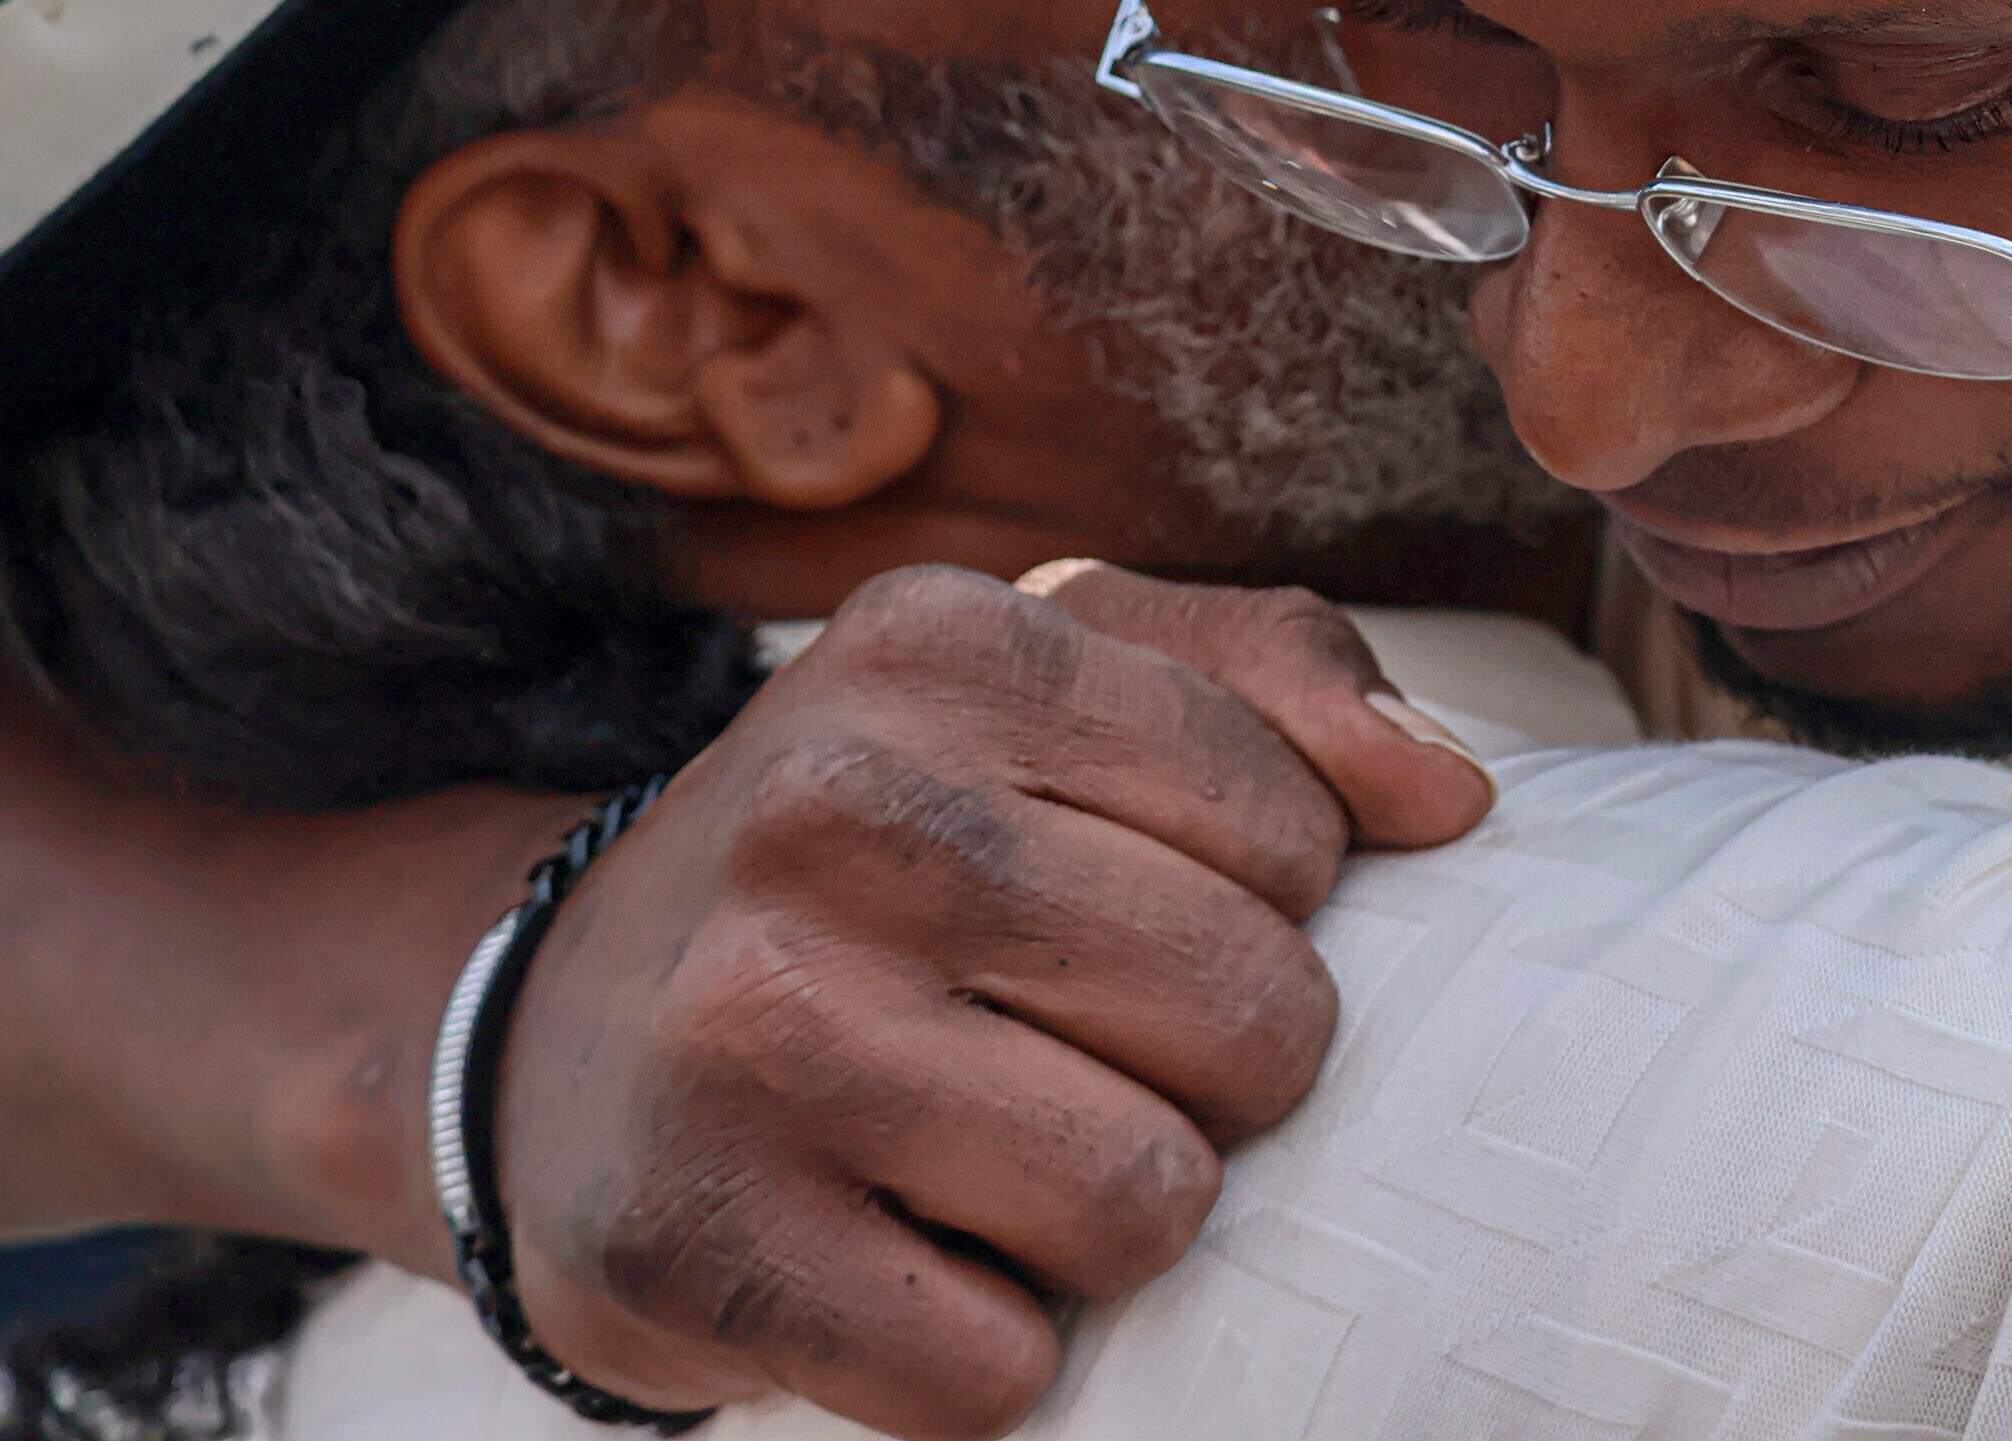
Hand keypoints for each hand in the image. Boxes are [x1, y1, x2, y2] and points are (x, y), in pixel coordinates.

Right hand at [487, 559, 1492, 1437]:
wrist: (557, 1036)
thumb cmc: (888, 859)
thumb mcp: (1057, 693)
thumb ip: (1277, 681)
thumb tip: (1454, 796)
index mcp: (940, 644)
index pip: (1293, 825)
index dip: (1263, 903)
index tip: (1130, 907)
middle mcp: (827, 810)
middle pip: (1253, 1017)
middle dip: (1211, 1071)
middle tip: (1071, 1051)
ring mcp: (745, 1031)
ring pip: (1149, 1200)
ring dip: (1111, 1214)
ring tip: (995, 1150)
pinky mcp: (696, 1242)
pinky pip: (998, 1372)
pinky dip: (983, 1350)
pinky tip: (900, 1255)